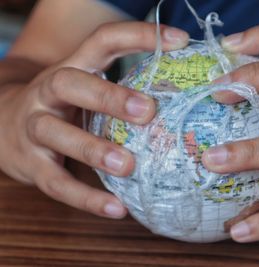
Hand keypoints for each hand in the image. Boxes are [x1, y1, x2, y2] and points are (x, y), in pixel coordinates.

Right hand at [0, 22, 187, 217]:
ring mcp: (35, 127)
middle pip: (71, 84)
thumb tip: (182, 102)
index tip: (181, 41)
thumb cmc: (63, 105)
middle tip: (147, 111)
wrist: (3, 123)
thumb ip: (123, 88)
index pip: (104, 40)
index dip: (140, 36)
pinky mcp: (30, 164)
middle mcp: (49, 92)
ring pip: (57, 134)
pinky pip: (56, 183)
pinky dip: (86, 198)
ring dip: (93, 149)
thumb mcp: (88, 86)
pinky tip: (117, 209)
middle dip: (108, 97)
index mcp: (73, 67)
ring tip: (128, 165)